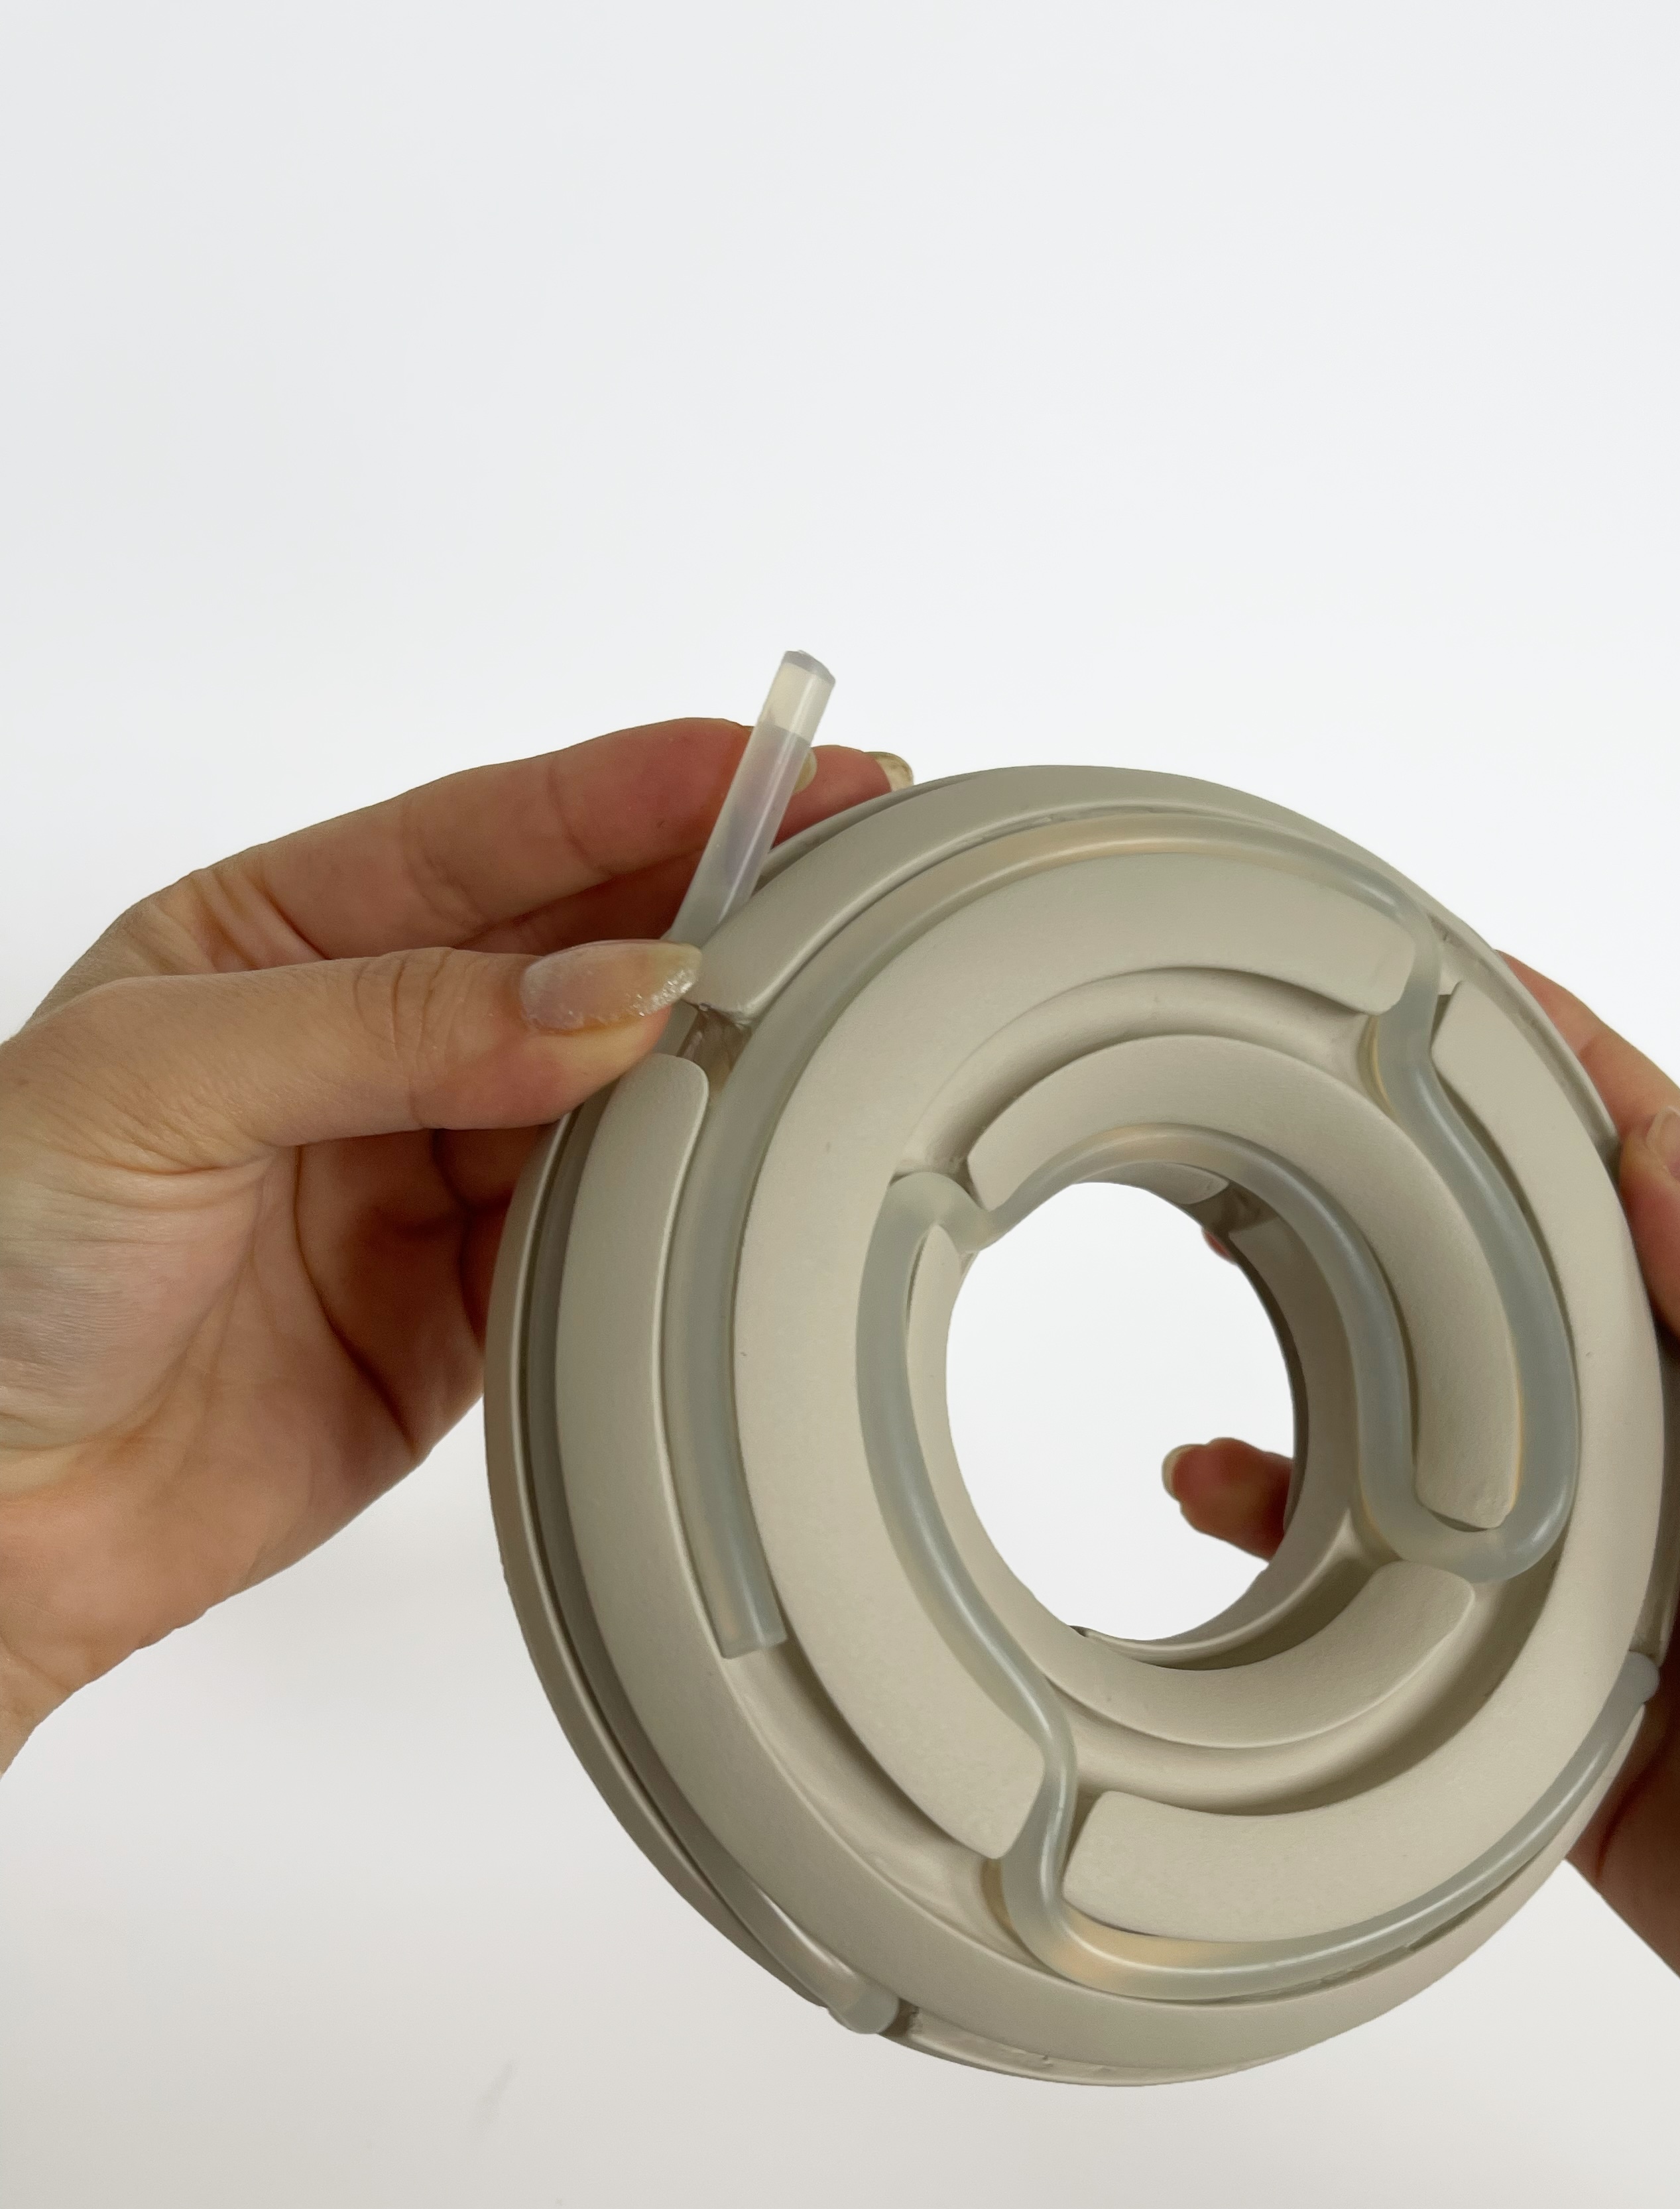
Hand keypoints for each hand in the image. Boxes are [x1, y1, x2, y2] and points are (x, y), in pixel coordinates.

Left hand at [0, 718, 898, 1761]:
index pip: (489, 837)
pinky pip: (607, 1236)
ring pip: (611, 1091)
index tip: (777, 766)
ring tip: (813, 1020)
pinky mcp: (474, 1307)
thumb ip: (395, 1023)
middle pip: (576, 948)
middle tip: (854, 872)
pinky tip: (732, 1163)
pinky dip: (675, 1205)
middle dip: (714, 904)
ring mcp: (427, 1174)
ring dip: (706, 1059)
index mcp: (275, 936)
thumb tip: (611, 994)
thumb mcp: (161, 1081)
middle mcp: (365, 1042)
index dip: (640, 792)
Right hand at [1166, 967, 1679, 2208]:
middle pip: (1522, 1308)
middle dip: (1418, 1217)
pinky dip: (1316, 1558)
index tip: (1462, 990)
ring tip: (1240, 1314)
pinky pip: (1410, 1610)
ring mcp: (1614, 1588)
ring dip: (1341, 1386)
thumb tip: (1665, 1171)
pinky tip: (1242, 1512)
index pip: (1654, 1195)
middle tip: (1298, 1136)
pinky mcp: (1555, 1712)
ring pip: (1443, 1451)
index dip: (1565, 1084)